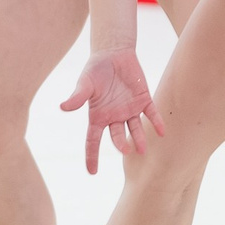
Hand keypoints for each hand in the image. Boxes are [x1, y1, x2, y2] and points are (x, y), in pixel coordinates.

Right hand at [59, 48, 162, 173]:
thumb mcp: (85, 83)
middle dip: (121, 144)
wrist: (113, 53)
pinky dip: (156, 122)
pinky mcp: (143, 99)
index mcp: (98, 116)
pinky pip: (151, 113)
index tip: (92, 172)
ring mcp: (129, 109)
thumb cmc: (95, 69)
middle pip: (117, 136)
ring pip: (135, 128)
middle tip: (126, 150)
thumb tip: (63, 107)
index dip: (92, 156)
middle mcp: (114, 117)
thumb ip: (77, 97)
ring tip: (142, 149)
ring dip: (139, 138)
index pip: (93, 141)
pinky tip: (161, 131)